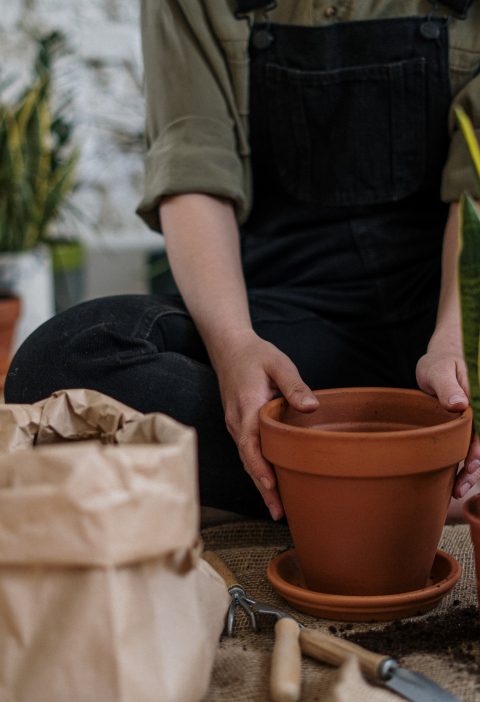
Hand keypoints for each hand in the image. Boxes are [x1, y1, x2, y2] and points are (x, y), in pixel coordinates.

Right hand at [213, 330, 318, 520]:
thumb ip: (294, 385)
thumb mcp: (278, 363)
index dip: (260, 469)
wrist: (228, 347)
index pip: (251, 446)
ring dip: (260, 483)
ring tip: (278, 508)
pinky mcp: (239, 425)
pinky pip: (247, 452)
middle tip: (280, 513)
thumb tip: (312, 407)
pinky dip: (257, 470)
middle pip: (248, 461)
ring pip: (247, 460)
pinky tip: (270, 483)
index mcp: (247, 408)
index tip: (272, 488)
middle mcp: (237, 422)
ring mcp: (235, 425)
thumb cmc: (256, 355)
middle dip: (262, 488)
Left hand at [416, 349, 479, 497]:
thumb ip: (448, 386)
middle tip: (460, 487)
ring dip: (470, 471)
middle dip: (475, 467)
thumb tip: (459, 404)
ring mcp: (476, 423)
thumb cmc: (439, 364)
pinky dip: (463, 464)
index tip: (471, 464)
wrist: (439, 362)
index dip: (478, 449)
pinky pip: (468, 448)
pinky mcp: (467, 430)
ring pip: (478, 450)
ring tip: (457, 491)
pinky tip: (454, 482)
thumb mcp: (439, 370)